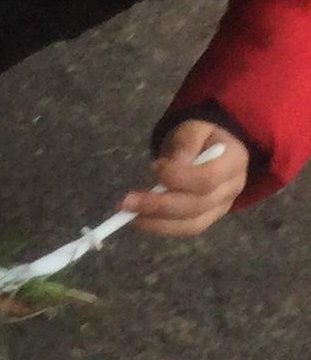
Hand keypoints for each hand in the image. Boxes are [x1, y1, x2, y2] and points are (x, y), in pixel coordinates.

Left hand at [122, 119, 247, 236]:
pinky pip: (184, 230)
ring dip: (156, 222)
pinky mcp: (207, 219)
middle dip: (158, 205)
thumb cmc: (200, 137)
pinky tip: (139, 220)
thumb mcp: (193, 129)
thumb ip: (186, 144)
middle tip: (125, 202)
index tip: (154, 167)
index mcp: (234, 161)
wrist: (209, 149)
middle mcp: (232, 188)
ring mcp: (221, 207)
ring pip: (191, 224)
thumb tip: (174, 165)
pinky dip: (159, 227)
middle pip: (197, 205)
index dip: (179, 178)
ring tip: (128, 215)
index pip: (208, 178)